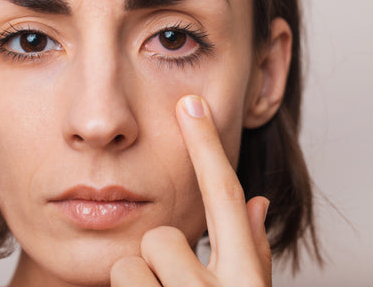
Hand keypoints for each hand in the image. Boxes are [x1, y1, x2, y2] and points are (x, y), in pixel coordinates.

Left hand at [110, 95, 271, 286]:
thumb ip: (253, 251)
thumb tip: (257, 202)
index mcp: (244, 281)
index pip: (224, 197)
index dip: (206, 146)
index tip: (191, 104)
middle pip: (162, 236)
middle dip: (161, 254)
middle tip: (171, 283)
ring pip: (131, 264)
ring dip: (142, 282)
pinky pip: (115, 280)